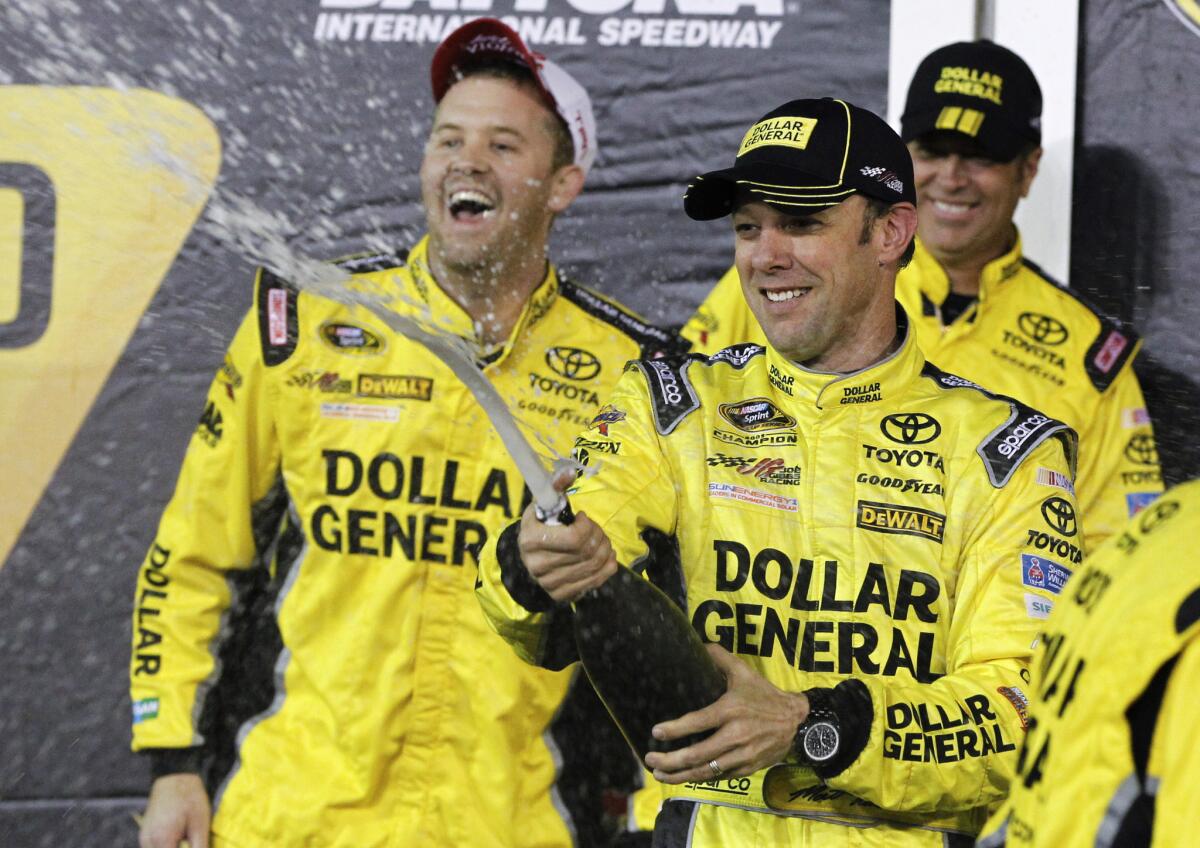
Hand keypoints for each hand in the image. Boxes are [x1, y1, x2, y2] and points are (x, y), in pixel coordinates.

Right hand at [139, 773, 209, 847]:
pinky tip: (178, 840)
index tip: (193, 846)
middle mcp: (148, 842)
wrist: (175, 777)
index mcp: (162, 840)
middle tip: (190, 840)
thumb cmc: (190, 798)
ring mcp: (143, 839)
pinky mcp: (144, 836)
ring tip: (185, 839)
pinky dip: (167, 847)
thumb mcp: (200, 825)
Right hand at [517, 469, 617, 602]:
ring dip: (606, 549)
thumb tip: (570, 471)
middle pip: (588, 552)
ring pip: (595, 566)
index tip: (584, 518)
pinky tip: (607, 557)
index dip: (588, 526)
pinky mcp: (562, 596)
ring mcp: (550, 584)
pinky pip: (596, 581)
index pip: (575, 538)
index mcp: (531, 541)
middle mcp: (538, 566)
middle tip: (596, 529)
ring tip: (602, 541)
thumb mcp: (542, 504)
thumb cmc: (539, 527)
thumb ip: (556, 487)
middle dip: (599, 536)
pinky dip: (608, 566)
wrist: (527, 559)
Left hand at [643, 644, 808, 783]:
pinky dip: (701, 777)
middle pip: (697, 754)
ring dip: (681, 775)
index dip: (674, 729)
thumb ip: (720, 658)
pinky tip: (686, 776)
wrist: (795, 719)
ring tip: (661, 774)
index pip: (697, 722)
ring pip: (707, 771)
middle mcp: (736, 735)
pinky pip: (720, 776)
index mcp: (731, 710)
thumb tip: (699, 643)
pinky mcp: (748, 767)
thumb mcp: (744, 672)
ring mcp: (743, 755)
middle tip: (650, 759)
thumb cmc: (765, 695)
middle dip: (670, 760)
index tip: (655, 732)